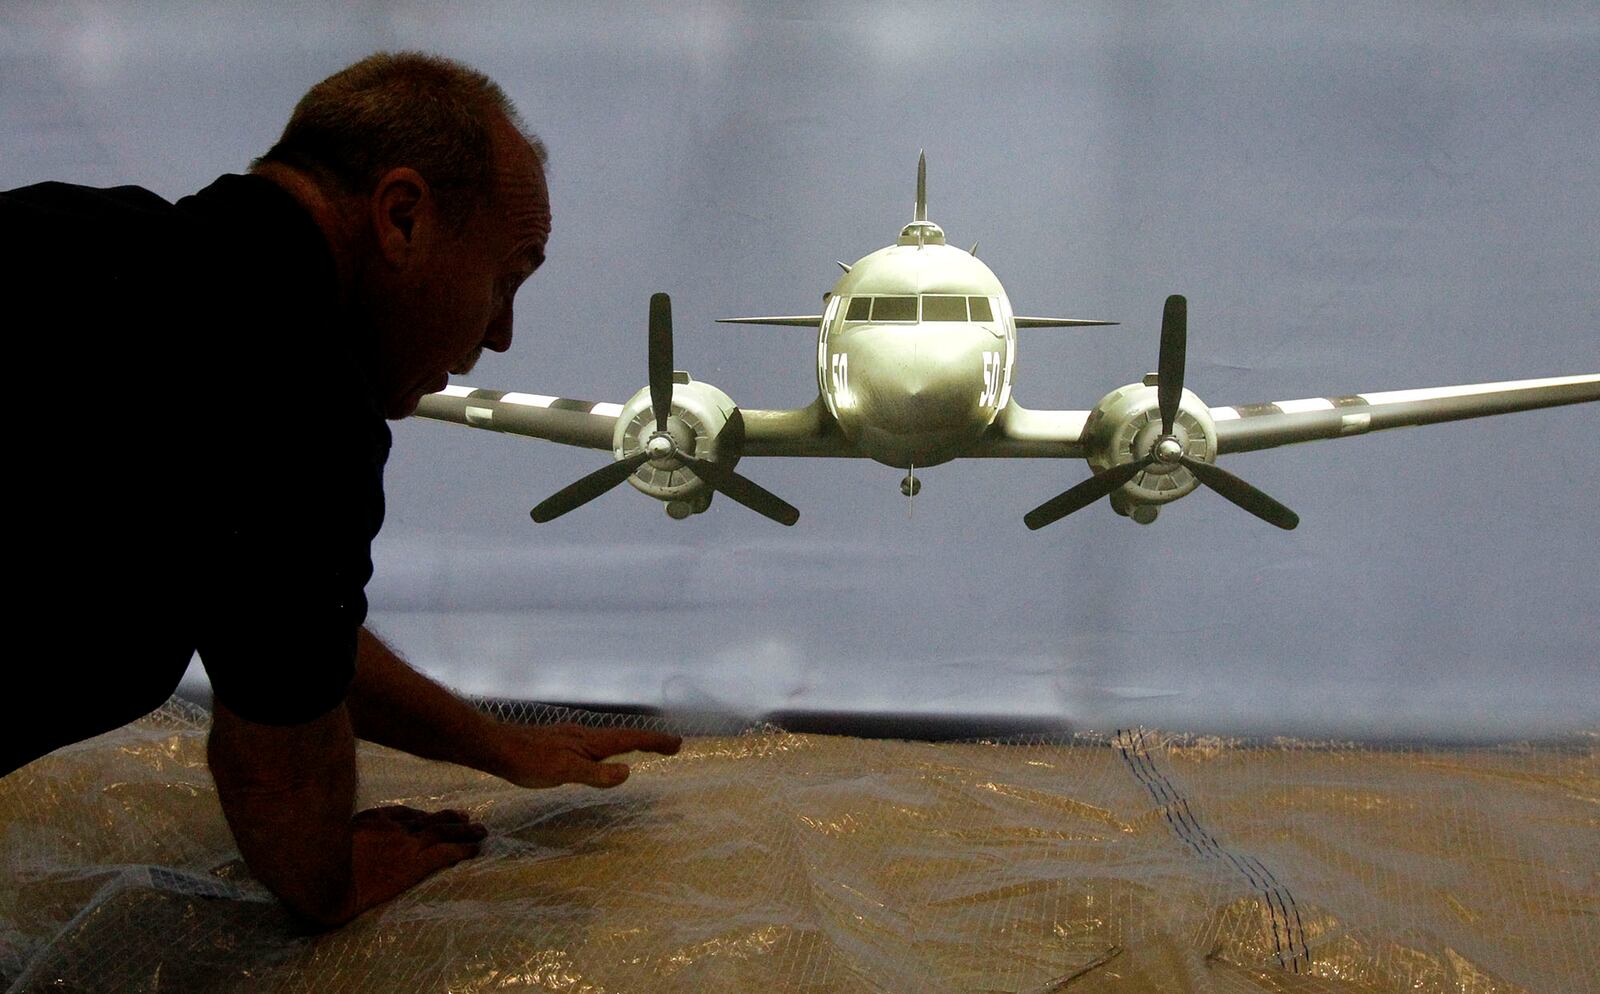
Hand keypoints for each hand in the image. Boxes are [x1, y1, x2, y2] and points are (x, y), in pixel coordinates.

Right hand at [328, 805, 486, 925]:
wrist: (324, 879)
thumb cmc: (314, 863)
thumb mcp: (323, 836)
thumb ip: (335, 832)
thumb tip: (328, 834)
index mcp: (371, 819)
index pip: (402, 814)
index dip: (421, 816)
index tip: (431, 817)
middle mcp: (393, 828)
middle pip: (427, 820)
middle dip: (449, 819)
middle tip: (466, 818)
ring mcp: (405, 844)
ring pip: (443, 833)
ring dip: (464, 831)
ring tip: (481, 831)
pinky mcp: (413, 864)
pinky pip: (445, 854)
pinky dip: (463, 849)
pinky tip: (475, 850)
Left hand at [489, 722, 681, 788]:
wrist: (496, 747)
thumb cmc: (529, 761)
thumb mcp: (565, 771)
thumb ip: (596, 774)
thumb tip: (628, 772)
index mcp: (590, 742)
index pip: (630, 739)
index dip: (654, 742)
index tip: (677, 743)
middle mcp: (584, 737)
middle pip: (624, 736)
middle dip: (649, 740)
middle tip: (671, 745)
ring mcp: (571, 739)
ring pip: (609, 740)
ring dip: (631, 743)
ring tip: (645, 747)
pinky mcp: (559, 744)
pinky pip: (594, 745)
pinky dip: (610, 749)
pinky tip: (599, 756)